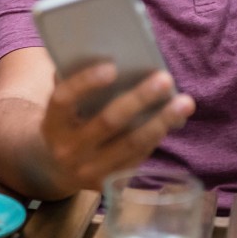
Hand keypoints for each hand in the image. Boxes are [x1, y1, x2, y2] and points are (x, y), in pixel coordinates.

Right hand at [40, 62, 194, 192]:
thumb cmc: (66, 123)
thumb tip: (105, 53)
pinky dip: (157, 136)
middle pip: (107, 122)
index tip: (112, 66)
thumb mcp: (62, 106)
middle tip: (164, 78)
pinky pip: (138, 157)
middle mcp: (68, 150)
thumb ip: (75, 83)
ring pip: (131, 144)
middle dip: (139, 98)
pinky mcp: (110, 184)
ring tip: (184, 102)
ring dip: (161, 121)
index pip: (64, 100)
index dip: (86, 82)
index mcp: (52, 124)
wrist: (55, 168)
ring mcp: (89, 171)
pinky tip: (173, 119)